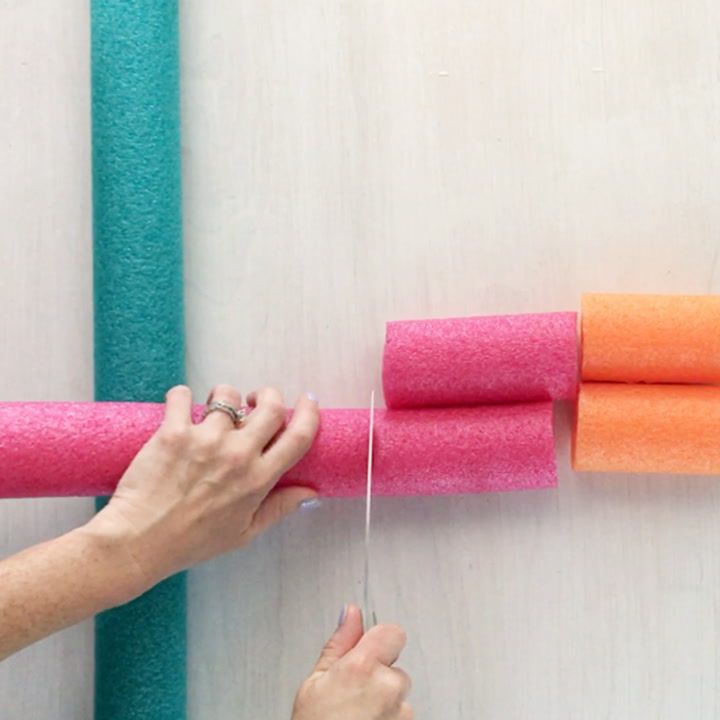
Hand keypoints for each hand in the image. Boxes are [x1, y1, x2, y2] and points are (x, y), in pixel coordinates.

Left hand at [82, 384, 319, 600]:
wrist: (139, 542)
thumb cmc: (191, 542)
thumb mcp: (244, 533)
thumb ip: (279, 508)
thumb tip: (310, 493)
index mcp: (258, 479)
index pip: (299, 436)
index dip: (309, 413)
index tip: (308, 402)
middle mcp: (237, 455)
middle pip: (270, 406)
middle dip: (268, 395)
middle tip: (256, 401)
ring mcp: (205, 440)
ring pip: (227, 395)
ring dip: (223, 397)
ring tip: (211, 409)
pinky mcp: (173, 432)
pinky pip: (183, 396)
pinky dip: (182, 397)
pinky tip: (180, 409)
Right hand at [292, 605, 412, 719]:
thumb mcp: (315, 682)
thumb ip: (339, 643)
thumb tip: (351, 614)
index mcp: (363, 667)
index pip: (392, 632)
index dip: (378, 640)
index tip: (366, 650)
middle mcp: (388, 687)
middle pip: (394, 667)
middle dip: (378, 676)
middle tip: (351, 694)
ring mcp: (402, 713)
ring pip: (398, 695)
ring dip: (384, 702)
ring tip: (355, 716)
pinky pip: (401, 716)